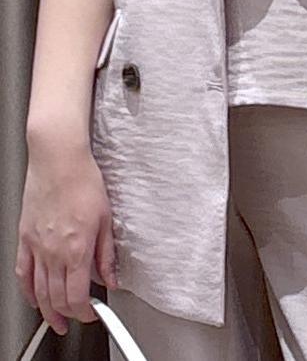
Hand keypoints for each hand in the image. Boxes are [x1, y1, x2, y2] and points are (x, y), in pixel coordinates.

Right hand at [15, 140, 118, 336]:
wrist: (58, 160)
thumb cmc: (83, 180)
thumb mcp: (107, 217)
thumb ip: (107, 253)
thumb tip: (111, 276)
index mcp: (77, 248)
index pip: (77, 296)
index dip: (85, 312)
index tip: (93, 312)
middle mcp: (54, 252)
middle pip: (57, 299)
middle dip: (68, 314)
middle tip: (77, 317)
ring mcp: (36, 246)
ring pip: (38, 291)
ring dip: (47, 311)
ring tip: (56, 319)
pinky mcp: (25, 238)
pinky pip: (22, 273)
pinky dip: (27, 290)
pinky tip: (33, 296)